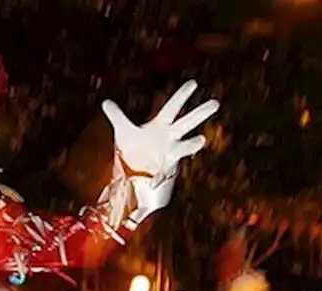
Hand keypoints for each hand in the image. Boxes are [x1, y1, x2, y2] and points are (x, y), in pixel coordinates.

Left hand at [102, 81, 218, 222]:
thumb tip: (106, 102)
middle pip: (187, 122)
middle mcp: (170, 137)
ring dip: (194, 143)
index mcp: (161, 125)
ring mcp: (171, 153)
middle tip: (216, 103)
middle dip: (200, 113)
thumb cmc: (132, 146)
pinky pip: (170, 169)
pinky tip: (161, 176)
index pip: (173, 107)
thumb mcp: (123, 130)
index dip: (182, 95)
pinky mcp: (167, 169)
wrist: (134, 170)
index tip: (194, 83)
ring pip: (187, 146)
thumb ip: (116, 116)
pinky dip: (165, 173)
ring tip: (201, 140)